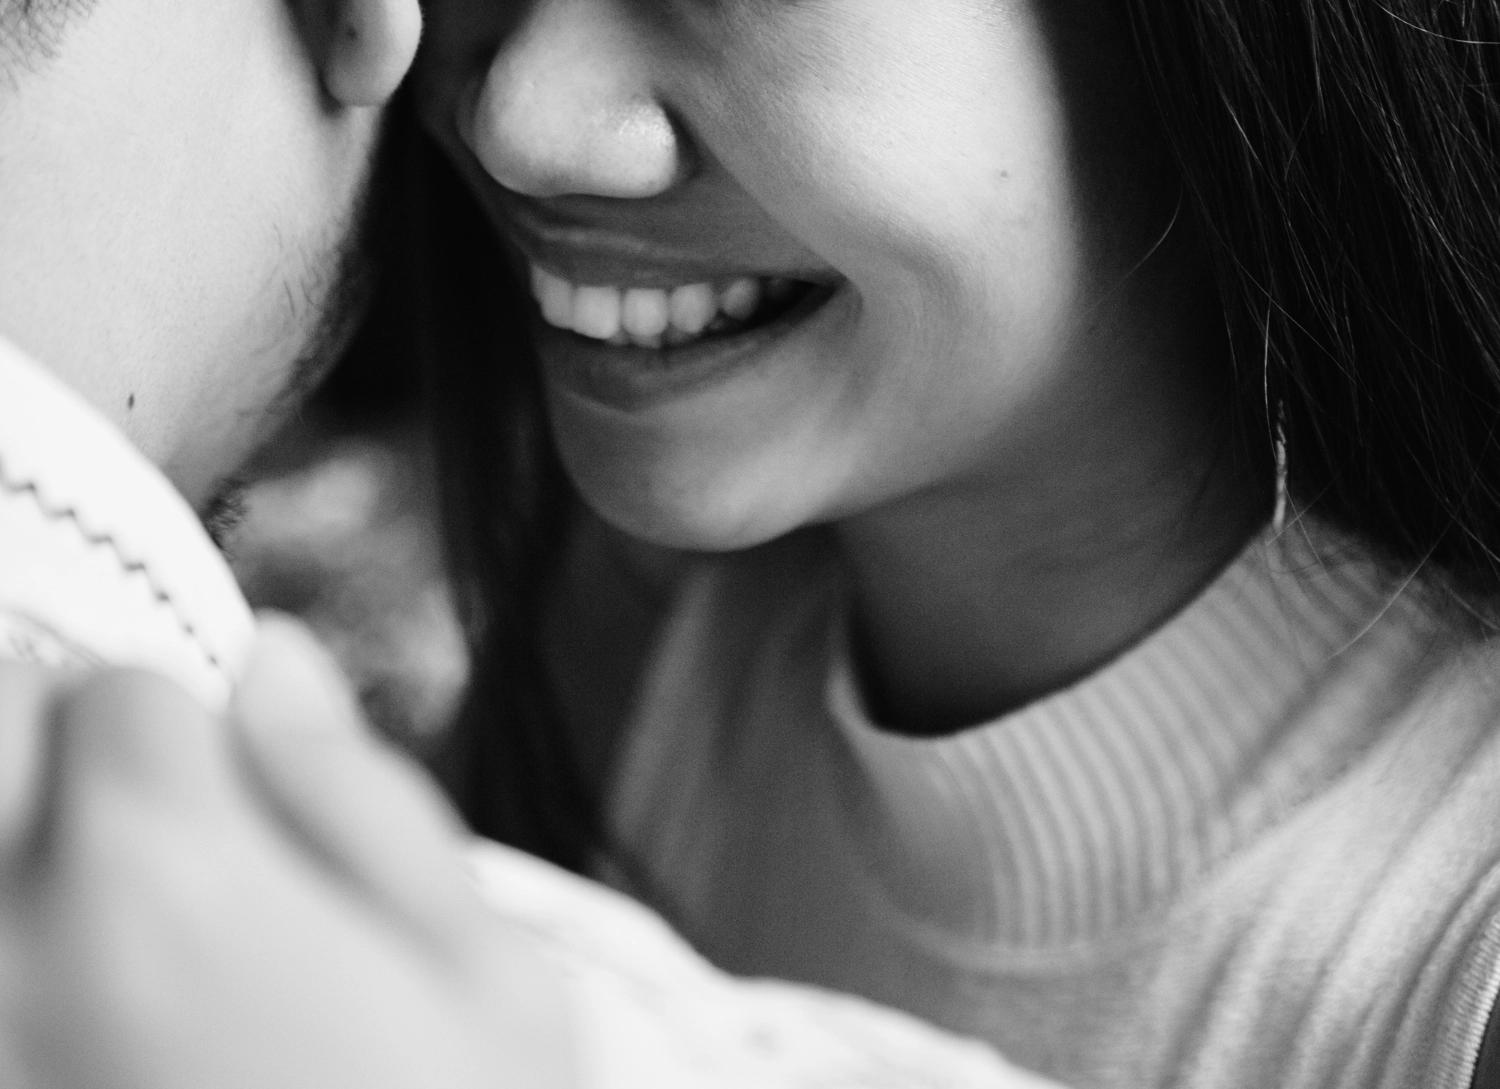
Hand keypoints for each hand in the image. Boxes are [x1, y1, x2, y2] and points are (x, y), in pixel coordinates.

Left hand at [0, 617, 572, 1088]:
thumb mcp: (480, 974)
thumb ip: (356, 793)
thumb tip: (272, 656)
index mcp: (166, 884)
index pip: (115, 685)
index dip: (196, 719)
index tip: (250, 797)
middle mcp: (10, 952)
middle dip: (70, 732)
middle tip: (164, 819)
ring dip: (37, 824)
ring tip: (138, 903)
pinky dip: (26, 938)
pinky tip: (97, 1002)